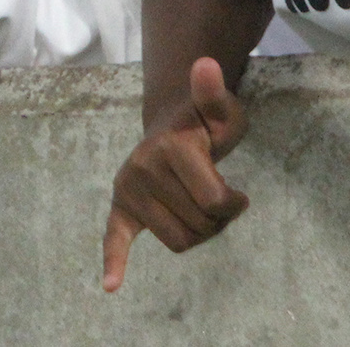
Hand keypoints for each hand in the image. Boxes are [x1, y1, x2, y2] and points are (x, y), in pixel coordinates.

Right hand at [102, 57, 250, 291]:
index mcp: (172, 147)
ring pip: (178, 241)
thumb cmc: (204, 125)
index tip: (238, 194)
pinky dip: (113, 261)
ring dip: (195, 232)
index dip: (234, 204)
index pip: (216, 202)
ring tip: (196, 207)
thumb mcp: (221, 111)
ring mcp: (130, 187)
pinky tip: (111, 285)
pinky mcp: (121, 205)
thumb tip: (205, 63)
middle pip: (199, 226)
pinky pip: (114, 237)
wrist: (172, 126)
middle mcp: (144, 166)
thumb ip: (215, 93)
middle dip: (215, 219)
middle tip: (214, 197)